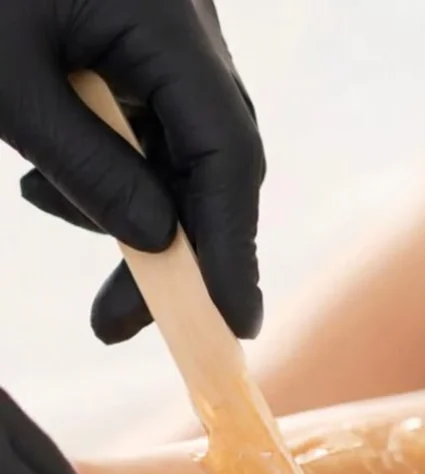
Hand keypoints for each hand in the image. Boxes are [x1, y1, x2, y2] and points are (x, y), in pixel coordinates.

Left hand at [1, 0, 263, 342]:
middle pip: (213, 165)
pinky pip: (150, 132)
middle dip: (174, 251)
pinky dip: (111, 172)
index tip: (231, 321)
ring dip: (129, 209)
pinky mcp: (146, 53)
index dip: (232, 246)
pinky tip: (47, 176)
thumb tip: (157, 243)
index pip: (226, 152)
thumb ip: (88, 168)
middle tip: (118, 324)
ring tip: (39, 199)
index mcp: (170, 24)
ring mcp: (172, 42)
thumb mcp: (10, 84)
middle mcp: (190, 34)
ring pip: (180, 156)